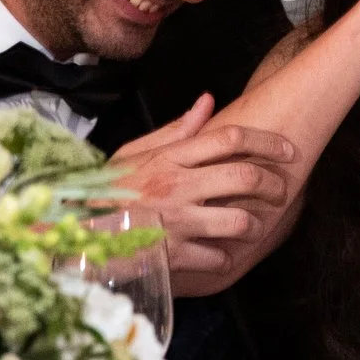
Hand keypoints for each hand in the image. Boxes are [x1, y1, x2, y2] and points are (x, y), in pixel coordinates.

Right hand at [108, 93, 299, 297]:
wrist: (71, 234)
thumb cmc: (105, 193)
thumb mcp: (133, 154)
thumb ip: (175, 130)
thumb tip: (209, 100)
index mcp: (169, 158)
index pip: (230, 138)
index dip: (268, 142)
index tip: (289, 152)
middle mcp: (176, 185)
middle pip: (245, 175)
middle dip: (274, 184)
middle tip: (282, 191)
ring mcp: (175, 221)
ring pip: (240, 220)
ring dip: (255, 225)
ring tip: (254, 228)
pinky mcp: (172, 255)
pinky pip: (218, 257)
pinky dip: (225, 259)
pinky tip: (220, 256)